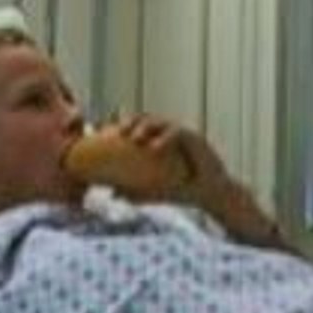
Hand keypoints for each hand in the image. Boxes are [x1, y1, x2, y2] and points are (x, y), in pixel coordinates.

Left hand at [113, 113, 230, 205]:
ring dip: (145, 126)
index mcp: (154, 141)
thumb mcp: (153, 192)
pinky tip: (154, 148)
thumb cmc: (181, 190)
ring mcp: (180, 133)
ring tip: (135, 138)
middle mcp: (166, 133)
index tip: (104, 134)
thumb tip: (112, 194)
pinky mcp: (194, 138)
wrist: (209, 194)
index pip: (134, 127)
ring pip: (159, 121)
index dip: (118, 127)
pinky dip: (164, 138)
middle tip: (118, 132)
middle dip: (130, 121)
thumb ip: (134, 192)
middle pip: (144, 118)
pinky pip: (176, 132)